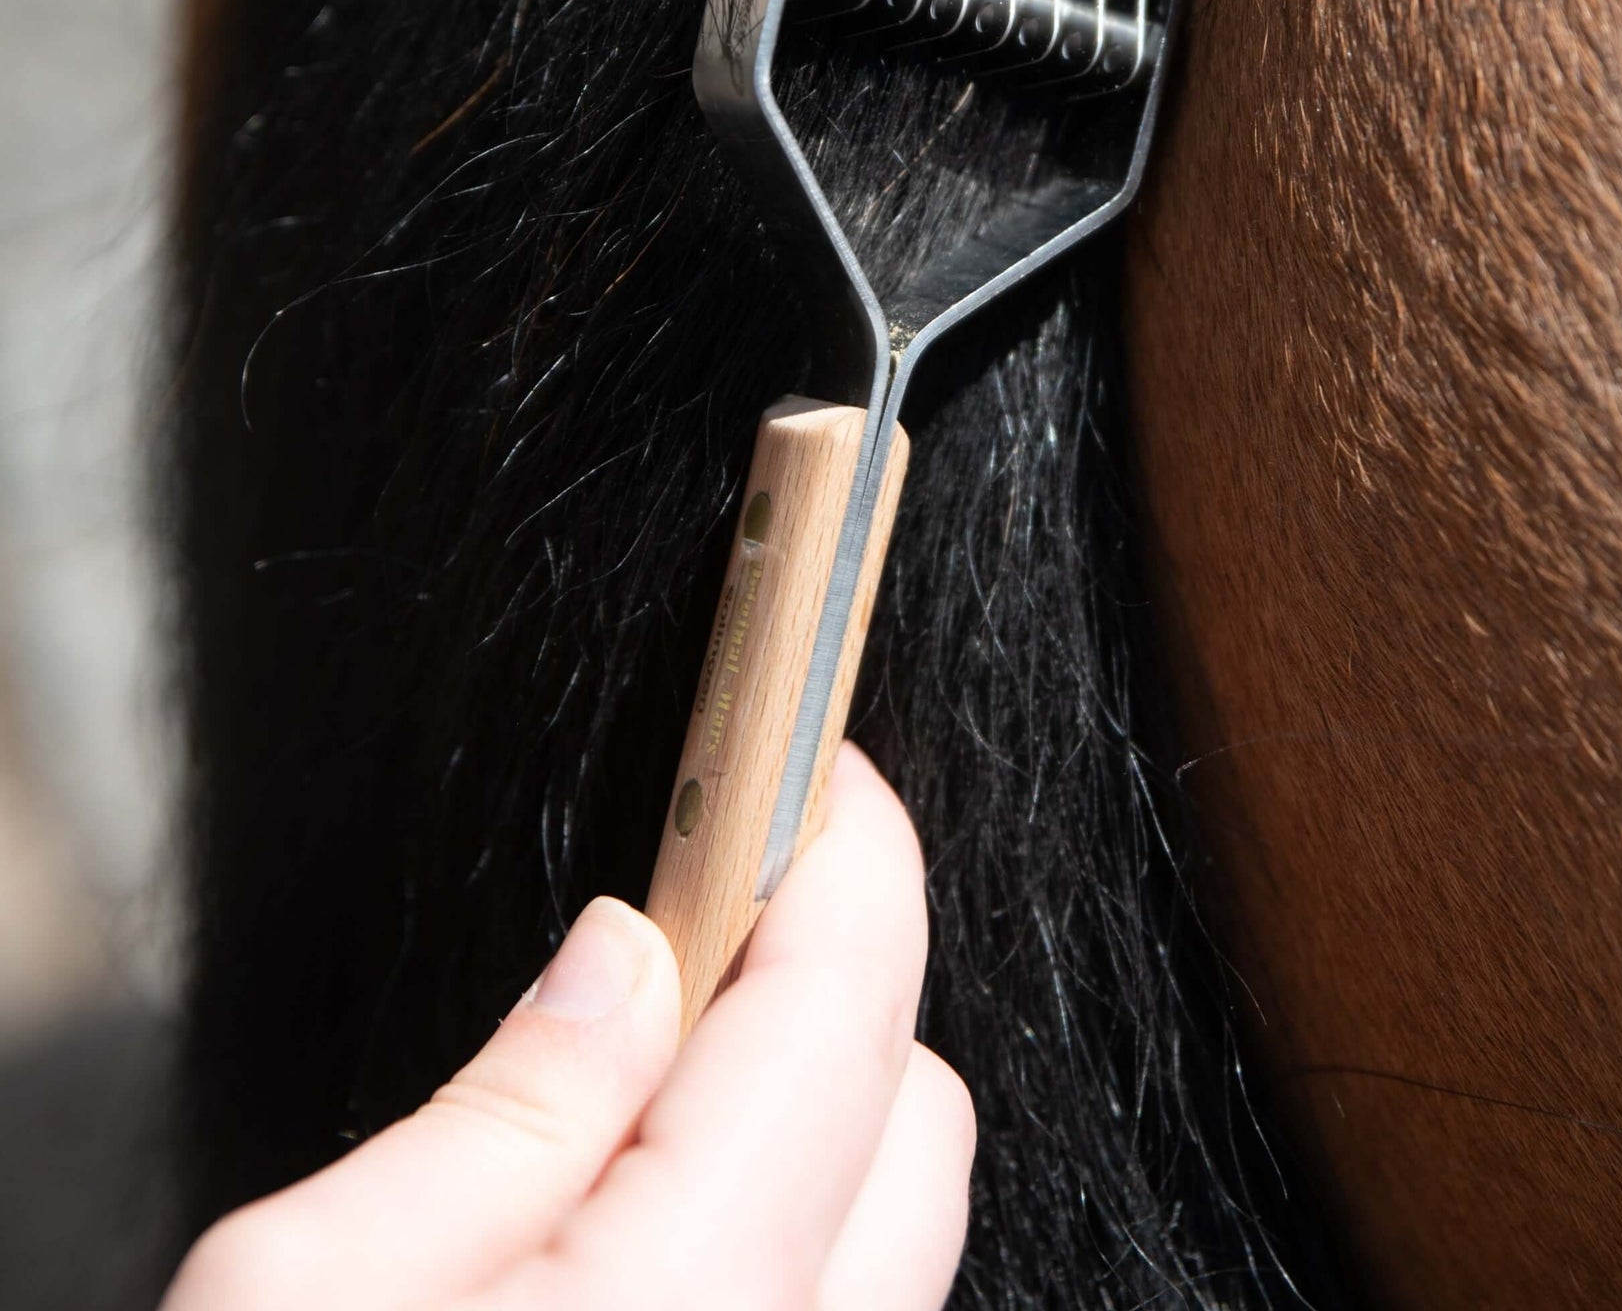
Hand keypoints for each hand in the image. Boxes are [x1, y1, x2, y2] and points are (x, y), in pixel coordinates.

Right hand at [164, 745, 974, 1309]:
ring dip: (819, 1113)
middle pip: (914, 1112)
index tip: (817, 776)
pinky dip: (801, 1234)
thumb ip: (501, 1117)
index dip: (848, 854)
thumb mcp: (293, 1304)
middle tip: (691, 938)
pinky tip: (663, 1234)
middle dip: (832, 984)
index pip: (844, 1014)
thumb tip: (627, 956)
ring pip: (907, 1227)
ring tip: (652, 1100)